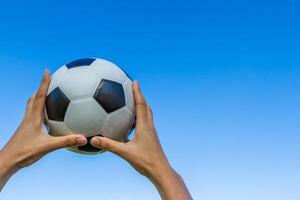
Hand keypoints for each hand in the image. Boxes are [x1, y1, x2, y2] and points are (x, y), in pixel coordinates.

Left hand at [0, 70, 86, 190]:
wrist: (8, 161)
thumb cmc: (25, 153)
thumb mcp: (48, 147)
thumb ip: (66, 141)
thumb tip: (84, 138)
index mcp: (33, 117)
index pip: (40, 96)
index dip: (44, 83)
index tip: (47, 71)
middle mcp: (29, 117)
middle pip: (34, 98)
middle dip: (41, 88)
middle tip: (50, 81)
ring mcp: (27, 124)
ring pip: (33, 106)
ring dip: (40, 98)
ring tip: (50, 96)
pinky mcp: (27, 130)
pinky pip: (35, 116)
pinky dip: (41, 112)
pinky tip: (49, 118)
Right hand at [90, 81, 191, 199]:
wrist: (160, 171)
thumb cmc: (145, 162)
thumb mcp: (125, 153)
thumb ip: (109, 145)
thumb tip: (93, 139)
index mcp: (144, 126)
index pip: (141, 105)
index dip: (138, 92)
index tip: (135, 81)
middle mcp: (149, 127)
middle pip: (146, 107)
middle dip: (140, 96)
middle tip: (133, 87)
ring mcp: (151, 132)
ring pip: (147, 115)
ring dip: (141, 106)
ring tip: (132, 102)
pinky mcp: (151, 138)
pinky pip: (145, 123)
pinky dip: (139, 118)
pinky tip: (131, 124)